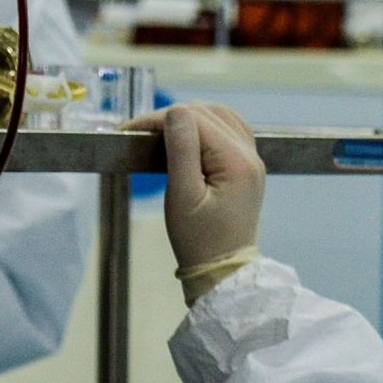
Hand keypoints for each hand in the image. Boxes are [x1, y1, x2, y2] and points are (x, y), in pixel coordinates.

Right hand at [129, 103, 265, 279]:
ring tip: (160, 133)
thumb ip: (181, 150)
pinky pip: (229, 131)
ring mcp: (253, 160)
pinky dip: (207, 127)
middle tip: (139, 134)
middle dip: (171, 117)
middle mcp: (251, 155)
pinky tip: (188, 137)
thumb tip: (175, 111)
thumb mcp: (182, 196)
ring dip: (189, 118)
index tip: (129, 130)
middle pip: (208, 114)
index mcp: (237, 162)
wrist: (223, 271)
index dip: (159, 119)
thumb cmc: (198, 240)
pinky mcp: (248, 168)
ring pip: (220, 117)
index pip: (195, 120)